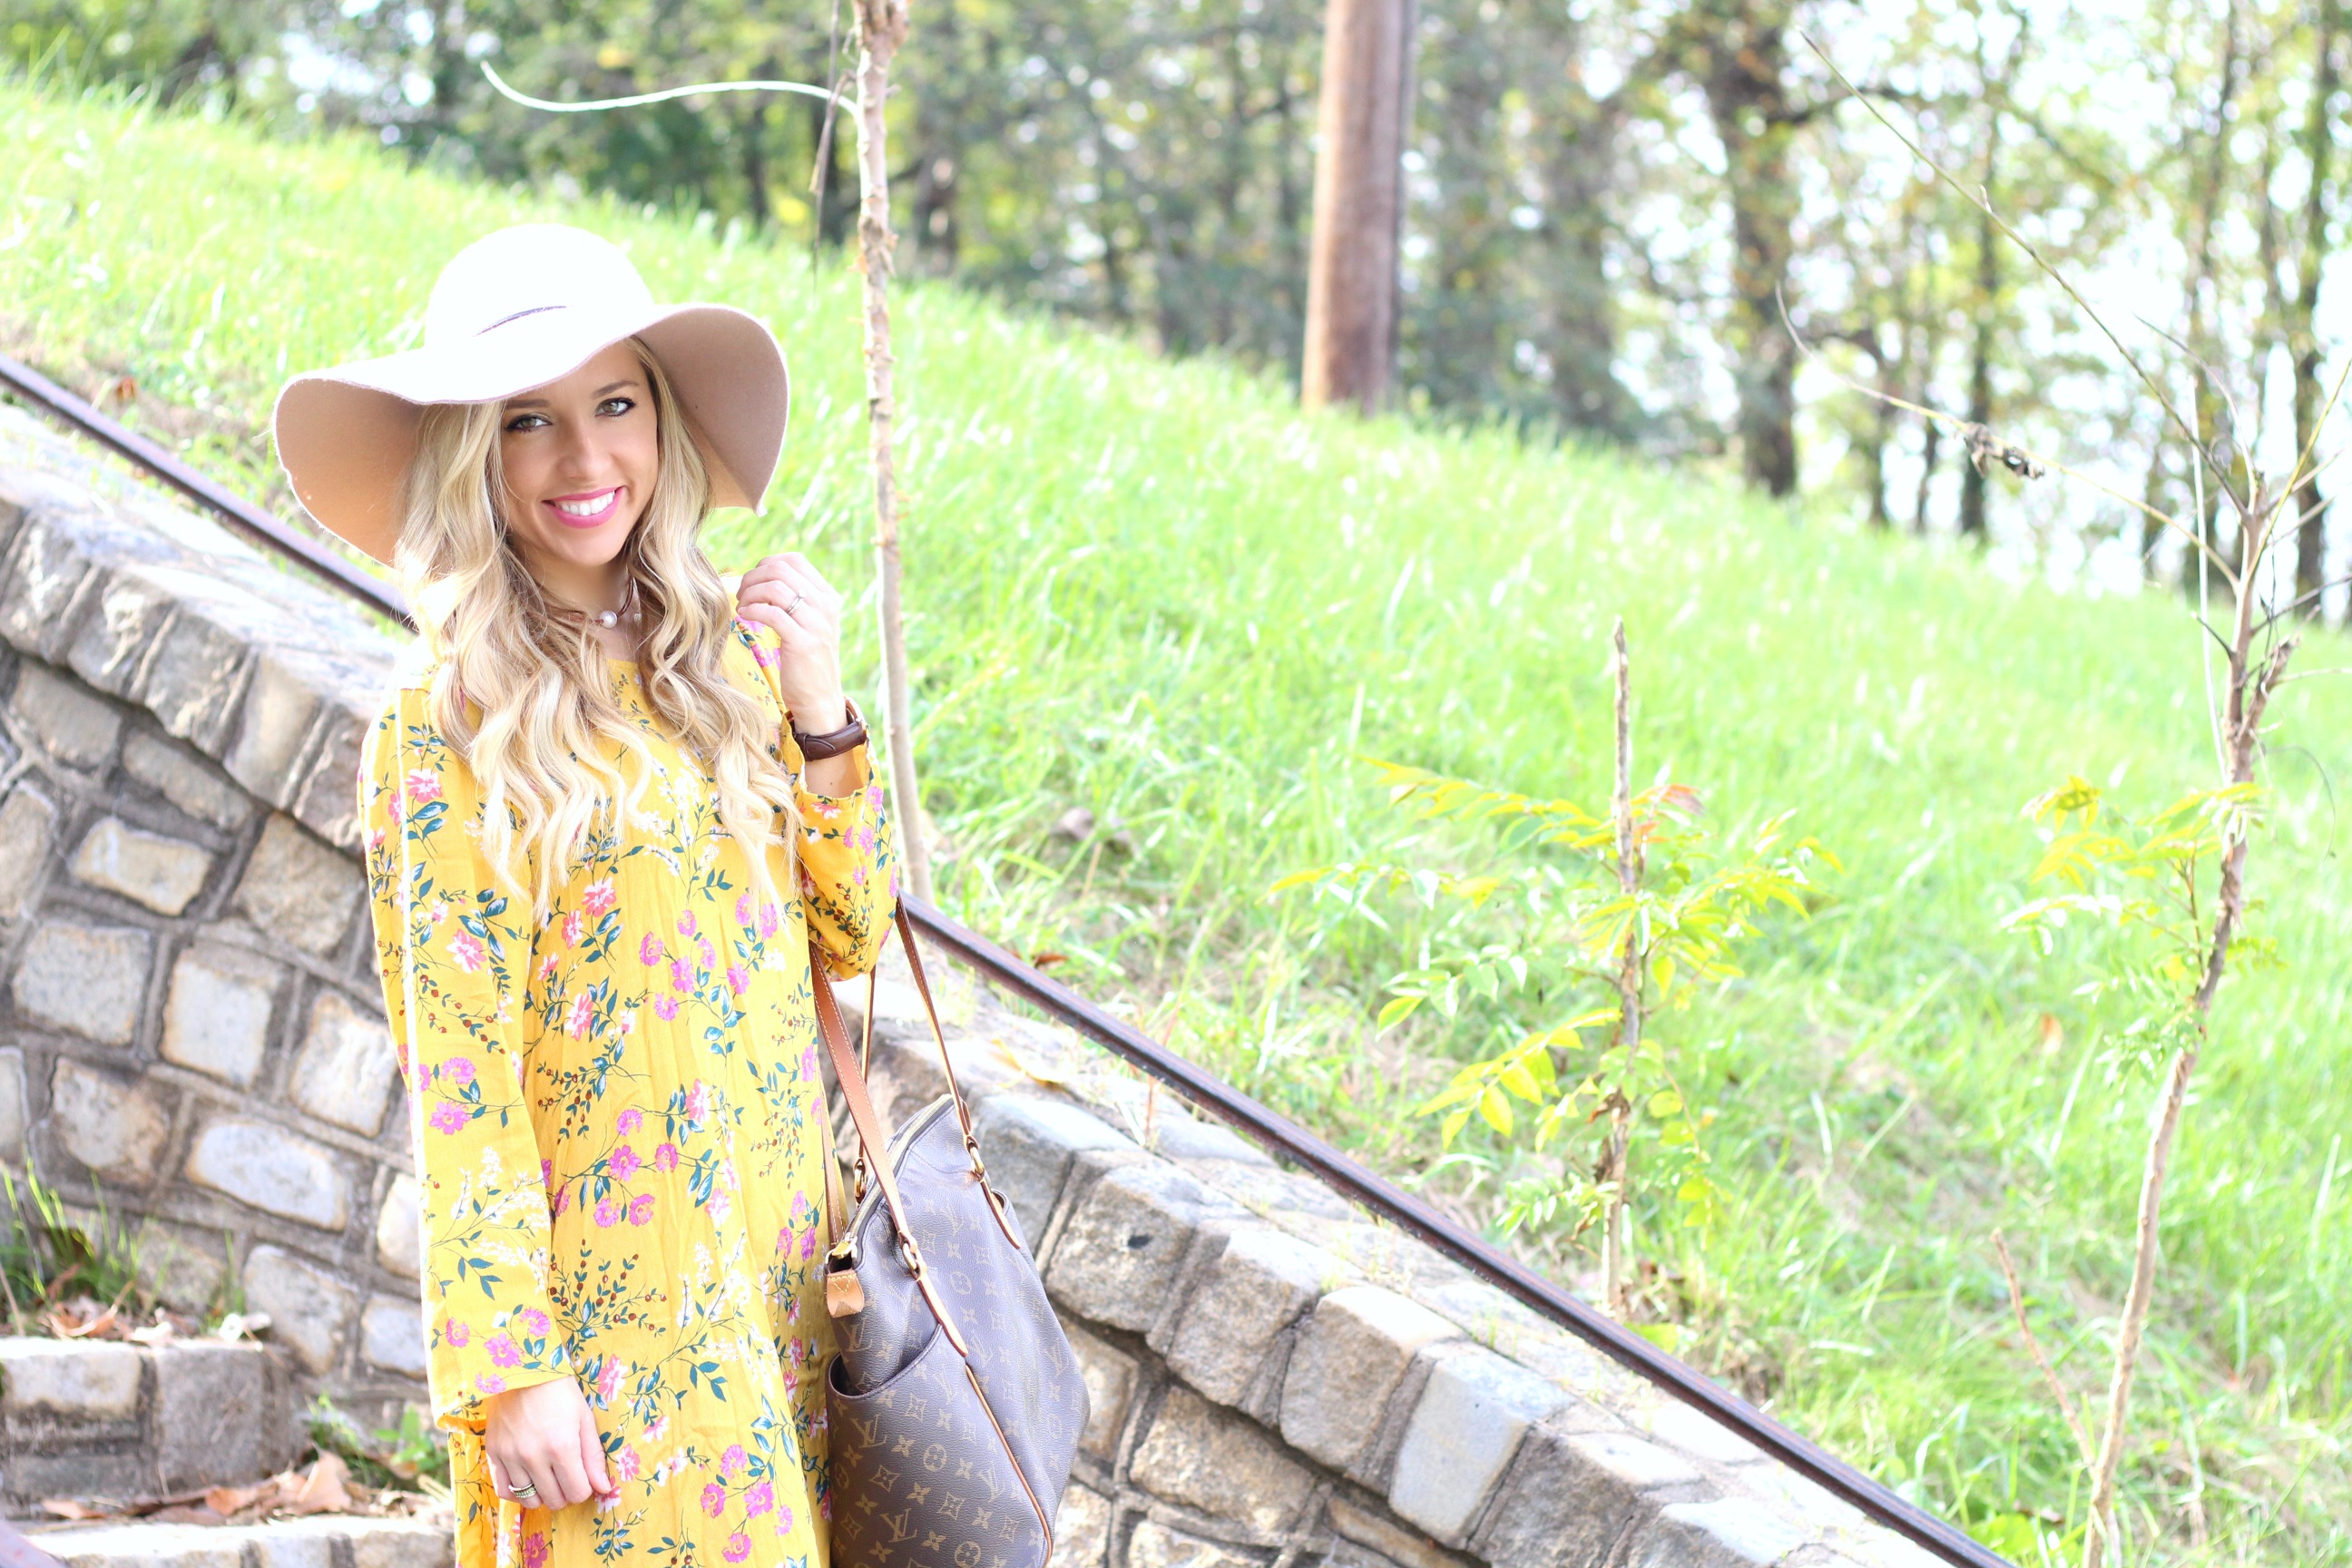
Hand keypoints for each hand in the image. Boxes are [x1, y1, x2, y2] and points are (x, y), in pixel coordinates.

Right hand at [483, 1378, 613, 1511]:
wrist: (523, 1371)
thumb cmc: (560, 1392)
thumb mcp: (584, 1419)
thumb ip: (593, 1457)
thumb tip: (603, 1488)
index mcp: (562, 1447)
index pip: (577, 1492)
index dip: (584, 1489)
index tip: (583, 1478)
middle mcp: (534, 1457)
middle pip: (554, 1499)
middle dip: (565, 1493)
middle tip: (566, 1476)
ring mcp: (510, 1457)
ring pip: (529, 1499)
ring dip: (542, 1495)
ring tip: (547, 1479)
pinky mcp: (493, 1454)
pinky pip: (503, 1491)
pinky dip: (517, 1493)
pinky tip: (527, 1481)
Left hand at [735, 553, 847, 732]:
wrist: (820, 697)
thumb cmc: (807, 660)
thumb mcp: (809, 623)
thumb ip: (796, 600)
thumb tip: (764, 576)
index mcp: (828, 596)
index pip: (795, 560)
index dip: (767, 564)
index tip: (754, 581)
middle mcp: (825, 606)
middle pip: (781, 569)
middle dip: (753, 577)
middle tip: (741, 593)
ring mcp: (816, 624)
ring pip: (775, 588)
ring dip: (750, 593)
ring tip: (741, 607)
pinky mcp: (802, 642)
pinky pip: (771, 613)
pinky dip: (751, 611)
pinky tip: (743, 617)